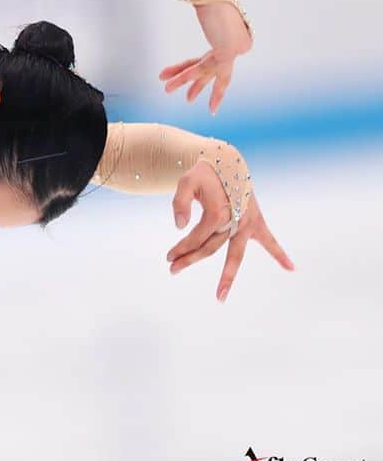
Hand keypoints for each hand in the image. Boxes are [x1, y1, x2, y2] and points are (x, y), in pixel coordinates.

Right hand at [158, 1, 252, 114]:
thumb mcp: (204, 11)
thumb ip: (204, 19)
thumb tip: (191, 13)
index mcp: (234, 36)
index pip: (210, 58)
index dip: (196, 71)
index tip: (186, 77)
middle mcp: (239, 45)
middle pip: (215, 71)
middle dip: (200, 86)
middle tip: (190, 100)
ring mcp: (236, 49)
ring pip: (205, 71)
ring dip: (183, 81)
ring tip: (166, 90)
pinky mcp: (229, 51)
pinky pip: (204, 67)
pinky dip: (187, 74)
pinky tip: (172, 81)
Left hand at [166, 160, 292, 301]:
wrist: (226, 163)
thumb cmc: (204, 174)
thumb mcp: (185, 181)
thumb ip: (179, 202)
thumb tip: (180, 226)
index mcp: (218, 213)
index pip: (197, 237)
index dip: (181, 247)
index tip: (169, 256)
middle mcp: (234, 221)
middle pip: (210, 249)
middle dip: (191, 260)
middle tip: (172, 270)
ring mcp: (247, 223)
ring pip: (235, 254)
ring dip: (227, 276)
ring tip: (220, 297)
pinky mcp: (256, 222)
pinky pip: (270, 241)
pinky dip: (280, 253)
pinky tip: (291, 268)